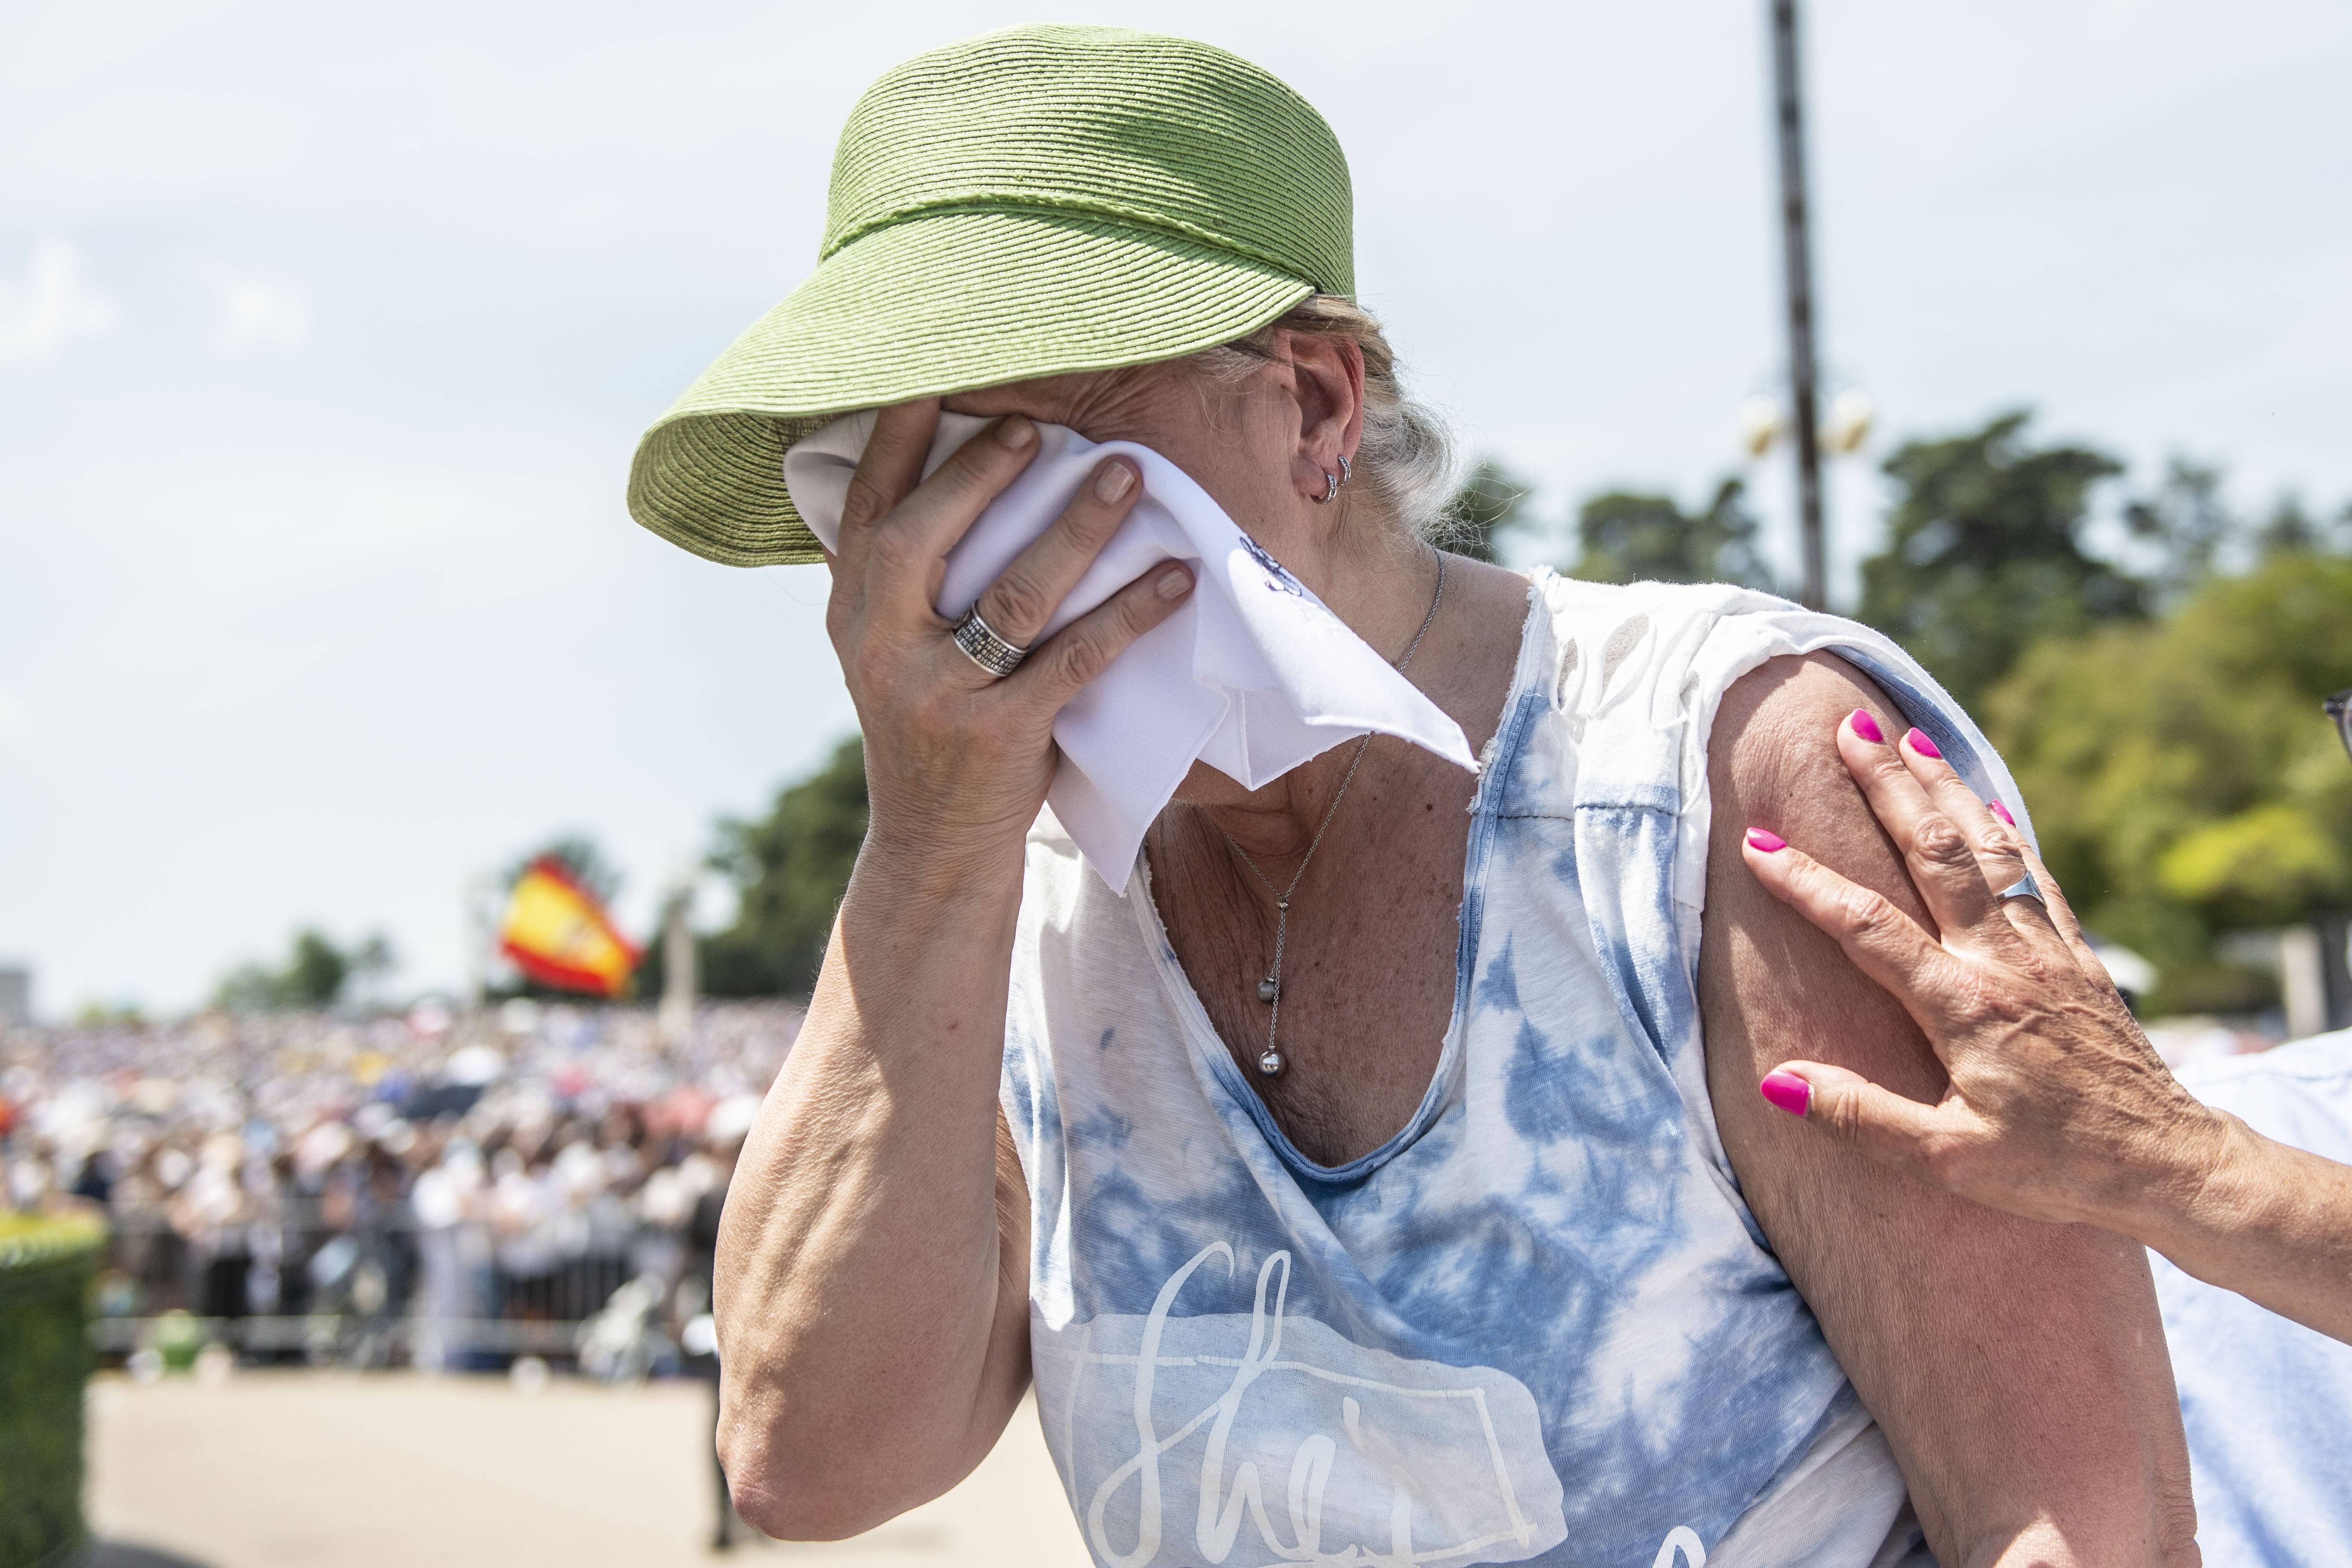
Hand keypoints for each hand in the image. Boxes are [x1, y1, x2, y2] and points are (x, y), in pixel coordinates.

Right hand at [824, 401, 1194, 874]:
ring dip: (1075, 531)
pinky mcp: (1000, 736)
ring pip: (1011, 596)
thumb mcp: (885, 648)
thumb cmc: (928, 725)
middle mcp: (880, 648)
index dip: (896, 440)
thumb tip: (927, 464)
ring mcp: (937, 695)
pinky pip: (1074, 662)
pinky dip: (1127, 617)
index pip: (864, 507)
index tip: (931, 375)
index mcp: (851, 614)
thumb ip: (894, 574)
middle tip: (1037, 424)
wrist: (934, 844)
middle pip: (923, 539)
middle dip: (980, 474)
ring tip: (1128, 475)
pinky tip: (1174, 580)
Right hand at [1739, 711, 2223, 1233]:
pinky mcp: (2080, 957)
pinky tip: (1984, 802)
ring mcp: (2048, 952)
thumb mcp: (1949, 1162)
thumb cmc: (2056, 1171)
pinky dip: (2004, 830)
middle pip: (1934, 854)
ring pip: (1987, 848)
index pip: (1868, 927)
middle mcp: (2005, 962)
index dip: (1807, 882)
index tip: (1758, 840)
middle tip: (1847, 728)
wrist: (2169, 1164)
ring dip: (1943, 788)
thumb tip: (1779, 1081)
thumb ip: (1861, 1116)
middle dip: (1886, 786)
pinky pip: (2037, 875)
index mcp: (1964, 1008)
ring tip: (1909, 737)